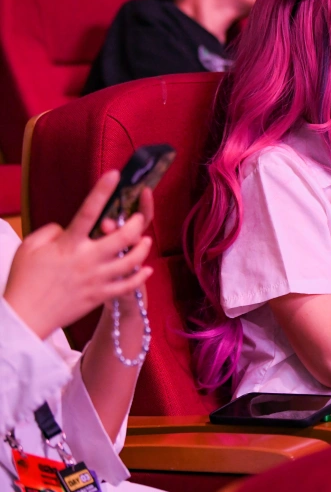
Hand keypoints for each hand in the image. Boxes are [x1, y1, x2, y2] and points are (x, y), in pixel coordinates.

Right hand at [3, 172, 154, 340]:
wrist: (25, 316)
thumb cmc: (24, 280)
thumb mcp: (29, 247)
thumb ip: (50, 231)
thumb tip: (67, 227)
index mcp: (69, 243)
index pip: (88, 211)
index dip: (102, 190)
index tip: (115, 174)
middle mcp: (87, 258)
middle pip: (123, 236)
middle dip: (137, 223)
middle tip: (139, 218)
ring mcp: (97, 278)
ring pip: (132, 260)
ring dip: (143, 248)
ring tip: (146, 241)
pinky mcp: (100, 295)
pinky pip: (128, 285)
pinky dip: (140, 276)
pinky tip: (146, 269)